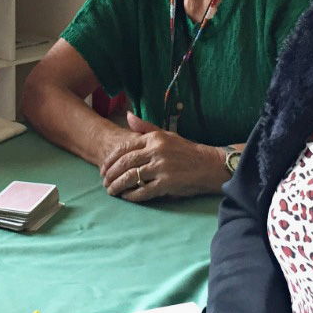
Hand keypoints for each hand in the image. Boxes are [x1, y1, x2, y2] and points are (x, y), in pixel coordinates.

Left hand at [99, 113, 227, 201]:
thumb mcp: (166, 134)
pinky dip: (132, 195)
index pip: (124, 148)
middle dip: (110, 174)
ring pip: (131, 177)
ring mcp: (162, 167)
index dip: (110, 160)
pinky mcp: (168, 183)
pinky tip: (127, 197)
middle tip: (104, 182)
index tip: (103, 168)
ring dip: (117, 186)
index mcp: (154, 138)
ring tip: (111, 191)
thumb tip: (128, 115)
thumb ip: (145, 127)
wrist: (209, 165)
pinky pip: (143, 190)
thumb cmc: (186, 151)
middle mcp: (156, 151)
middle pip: (125, 163)